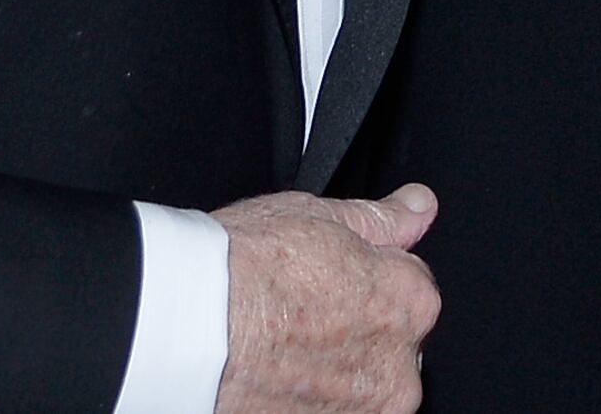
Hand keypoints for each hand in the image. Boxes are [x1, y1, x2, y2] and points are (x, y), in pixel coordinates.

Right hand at [215, 185, 440, 413]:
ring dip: (335, 372)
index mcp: (410, 303)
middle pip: (390, 342)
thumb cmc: (240, 270)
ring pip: (361, 385)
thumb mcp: (317, 215)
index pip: (408, 285)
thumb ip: (383, 218)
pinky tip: (274, 378)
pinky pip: (331, 413)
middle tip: (299, 314)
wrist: (180, 328)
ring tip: (280, 349)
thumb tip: (419, 207)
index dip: (364, 276)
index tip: (329, 280)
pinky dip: (309, 401)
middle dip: (357, 329)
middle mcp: (400, 370)